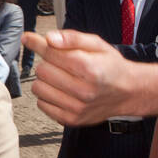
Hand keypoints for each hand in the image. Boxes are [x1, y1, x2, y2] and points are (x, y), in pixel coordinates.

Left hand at [23, 30, 140, 126]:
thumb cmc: (110, 66)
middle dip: (47, 62)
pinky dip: (47, 96)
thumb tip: (48, 38)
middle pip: (42, 70)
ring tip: (61, 77)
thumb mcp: (97, 44)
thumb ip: (72, 38)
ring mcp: (77, 108)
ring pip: (38, 88)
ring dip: (45, 80)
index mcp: (89, 68)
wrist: (128, 92)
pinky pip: (42, 104)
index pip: (51, 53)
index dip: (38, 43)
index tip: (28, 38)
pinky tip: (61, 91)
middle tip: (60, 63)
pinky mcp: (72, 120)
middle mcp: (83, 90)